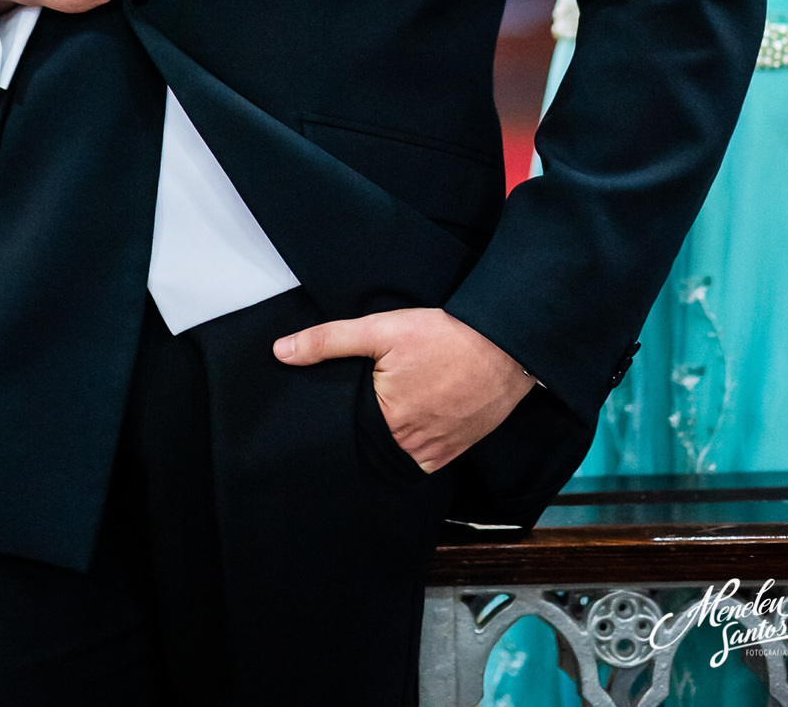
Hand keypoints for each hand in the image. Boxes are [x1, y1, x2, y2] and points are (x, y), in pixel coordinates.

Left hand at [274, 307, 533, 472]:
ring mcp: (437, 452)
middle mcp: (412, 447)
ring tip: (381, 417)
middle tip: (355, 411)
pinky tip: (408, 423)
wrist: (506, 345)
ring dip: (388, 441)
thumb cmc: (445, 336)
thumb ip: (328, 341)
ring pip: (398, 456)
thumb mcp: (380, 329)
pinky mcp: (457, 450)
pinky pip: (425, 458)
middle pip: (372, 448)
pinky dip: (412, 445)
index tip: (327, 415)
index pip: (345, 436)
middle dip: (360, 434)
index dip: (335, 424)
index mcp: (387, 422)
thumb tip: (281, 352)